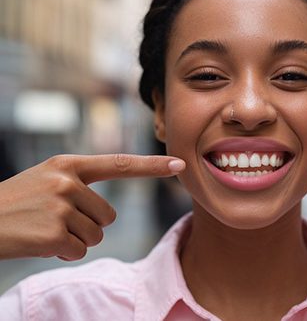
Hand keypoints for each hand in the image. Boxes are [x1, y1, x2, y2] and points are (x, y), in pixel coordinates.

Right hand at [0, 154, 184, 260]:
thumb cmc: (17, 202)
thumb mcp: (47, 179)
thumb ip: (79, 184)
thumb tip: (109, 213)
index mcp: (69, 165)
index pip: (120, 164)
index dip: (152, 166)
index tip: (179, 164)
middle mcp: (68, 182)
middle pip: (108, 216)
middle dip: (88, 224)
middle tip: (55, 220)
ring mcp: (61, 206)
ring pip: (96, 235)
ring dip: (74, 239)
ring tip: (46, 228)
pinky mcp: (55, 232)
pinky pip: (79, 250)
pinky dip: (63, 252)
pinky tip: (41, 241)